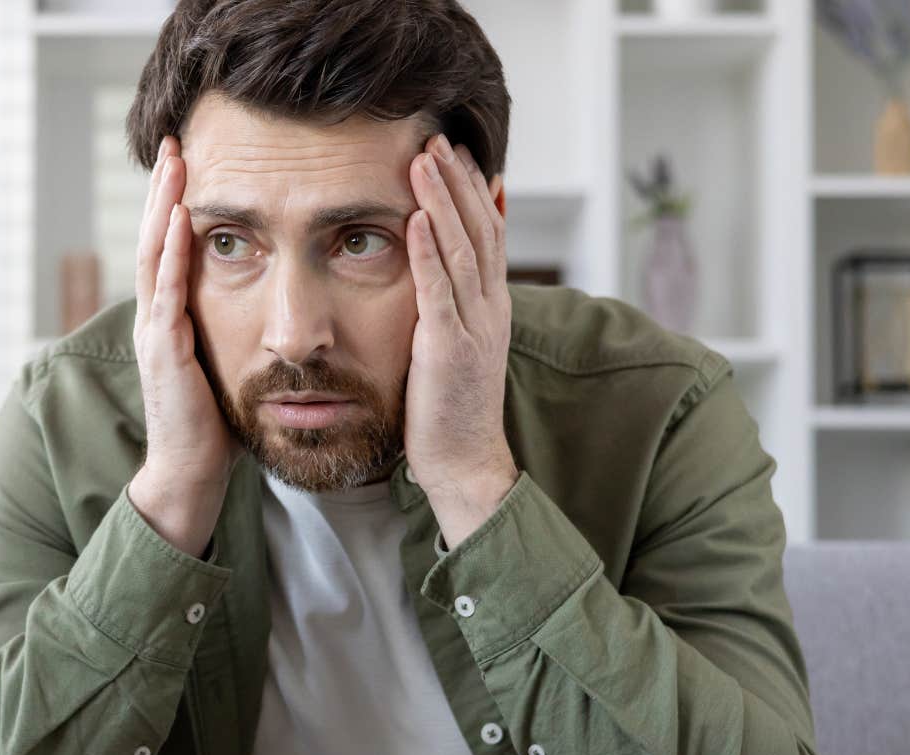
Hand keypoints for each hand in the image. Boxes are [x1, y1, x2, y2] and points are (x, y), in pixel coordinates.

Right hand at [132, 135, 244, 492]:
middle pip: (154, 239)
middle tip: (175, 142)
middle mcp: (155, 319)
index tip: (189, 162)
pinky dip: (171, 253)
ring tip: (173, 164)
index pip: (169, 248)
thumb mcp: (226, 363)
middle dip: (163, 190)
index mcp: (170, 319)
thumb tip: (263, 301)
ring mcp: (154, 334)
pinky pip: (166, 293)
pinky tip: (180, 221)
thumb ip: (231, 329)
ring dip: (162, 207)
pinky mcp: (163, 353)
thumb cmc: (213, 426)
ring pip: (153, 256)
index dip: (175, 204)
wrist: (191, 475)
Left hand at [404, 132, 518, 537]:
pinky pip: (440, 290)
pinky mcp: (449, 348)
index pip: (489, 233)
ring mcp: (473, 327)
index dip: (474, 190)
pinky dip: (429, 251)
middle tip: (436, 138)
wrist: (464, 461)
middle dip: (458, 180)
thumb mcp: (455, 345)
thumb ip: (451, 305)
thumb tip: (437, 272)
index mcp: (492, 306)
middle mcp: (490, 309)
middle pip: (480, 228)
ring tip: (425, 160)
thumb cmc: (450, 409)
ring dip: (443, 200)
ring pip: (463, 249)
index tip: (456, 152)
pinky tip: (417, 219)